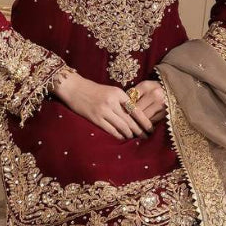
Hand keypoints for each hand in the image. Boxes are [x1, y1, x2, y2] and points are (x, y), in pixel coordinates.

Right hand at [52, 72, 166, 140]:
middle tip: (146, 137)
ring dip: (130, 134)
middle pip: (130, 120)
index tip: (150, 128)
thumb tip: (134, 115)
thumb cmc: (94, 90)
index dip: (144, 121)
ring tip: (135, 138)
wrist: (74, 88)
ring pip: (122, 126)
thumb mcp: (111, 91)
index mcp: (118, 93)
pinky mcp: (95, 118)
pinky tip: (122, 137)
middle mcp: (112, 102)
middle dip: (139, 130)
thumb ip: (122, 101)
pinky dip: (118, 135)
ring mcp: (103, 111)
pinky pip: (111, 130)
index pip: (136, 109)